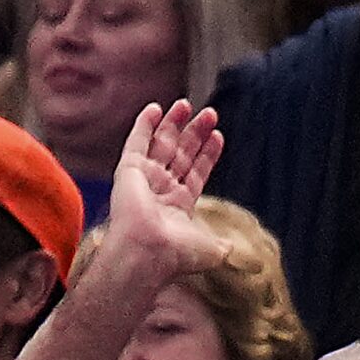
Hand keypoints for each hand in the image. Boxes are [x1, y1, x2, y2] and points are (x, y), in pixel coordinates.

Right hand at [101, 102, 228, 279]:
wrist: (149, 252)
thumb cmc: (178, 255)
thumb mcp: (212, 251)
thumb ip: (222, 245)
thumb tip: (231, 248)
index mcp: (178, 206)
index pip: (196, 172)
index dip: (207, 154)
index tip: (218, 136)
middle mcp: (160, 190)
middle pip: (181, 154)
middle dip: (195, 133)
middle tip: (210, 113)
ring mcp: (144, 179)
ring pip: (162, 144)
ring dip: (174, 123)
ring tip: (188, 104)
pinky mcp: (129, 170)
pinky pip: (136, 142)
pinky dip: (145, 124)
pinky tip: (156, 108)